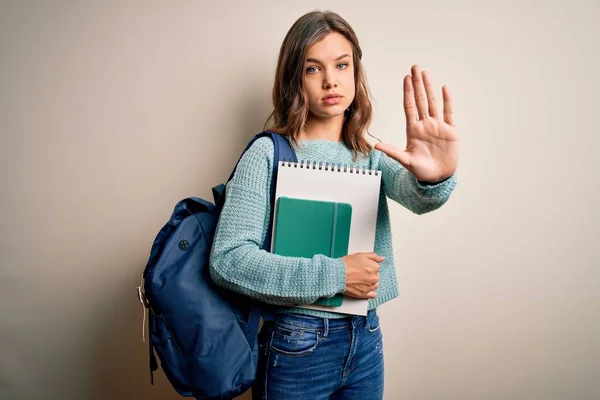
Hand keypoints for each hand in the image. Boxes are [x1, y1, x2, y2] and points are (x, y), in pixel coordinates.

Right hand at [342, 252, 383, 298]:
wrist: (337, 274)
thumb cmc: (346, 264)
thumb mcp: (361, 255)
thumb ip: (374, 256)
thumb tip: (382, 258)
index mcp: (375, 268)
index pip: (376, 267)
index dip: (369, 266)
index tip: (362, 266)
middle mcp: (374, 278)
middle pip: (376, 276)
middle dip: (369, 274)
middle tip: (359, 272)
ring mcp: (370, 287)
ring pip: (374, 285)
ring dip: (369, 282)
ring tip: (359, 279)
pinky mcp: (364, 294)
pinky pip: (373, 294)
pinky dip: (370, 292)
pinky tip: (363, 287)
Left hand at [374, 65, 458, 182]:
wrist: (438, 178)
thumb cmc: (421, 170)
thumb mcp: (405, 160)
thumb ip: (392, 152)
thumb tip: (376, 147)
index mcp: (413, 130)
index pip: (409, 106)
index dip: (407, 92)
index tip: (406, 78)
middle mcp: (425, 125)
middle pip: (420, 100)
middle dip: (417, 84)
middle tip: (415, 67)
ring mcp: (437, 126)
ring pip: (433, 102)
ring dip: (429, 88)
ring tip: (425, 73)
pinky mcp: (450, 131)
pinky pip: (449, 113)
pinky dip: (447, 101)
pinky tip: (444, 88)